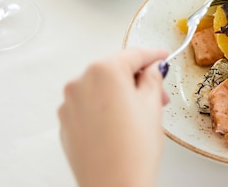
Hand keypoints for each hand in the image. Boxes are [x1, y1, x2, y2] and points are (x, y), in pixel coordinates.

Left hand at [58, 49, 168, 186]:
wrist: (114, 186)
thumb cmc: (134, 150)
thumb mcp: (153, 106)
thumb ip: (152, 79)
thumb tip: (151, 70)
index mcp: (105, 71)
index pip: (134, 55)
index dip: (153, 56)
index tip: (161, 56)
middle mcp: (81, 82)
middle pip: (115, 70)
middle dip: (137, 79)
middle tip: (158, 95)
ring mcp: (69, 103)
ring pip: (100, 88)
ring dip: (119, 94)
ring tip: (139, 114)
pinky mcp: (65, 122)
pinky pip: (88, 105)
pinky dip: (103, 108)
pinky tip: (119, 125)